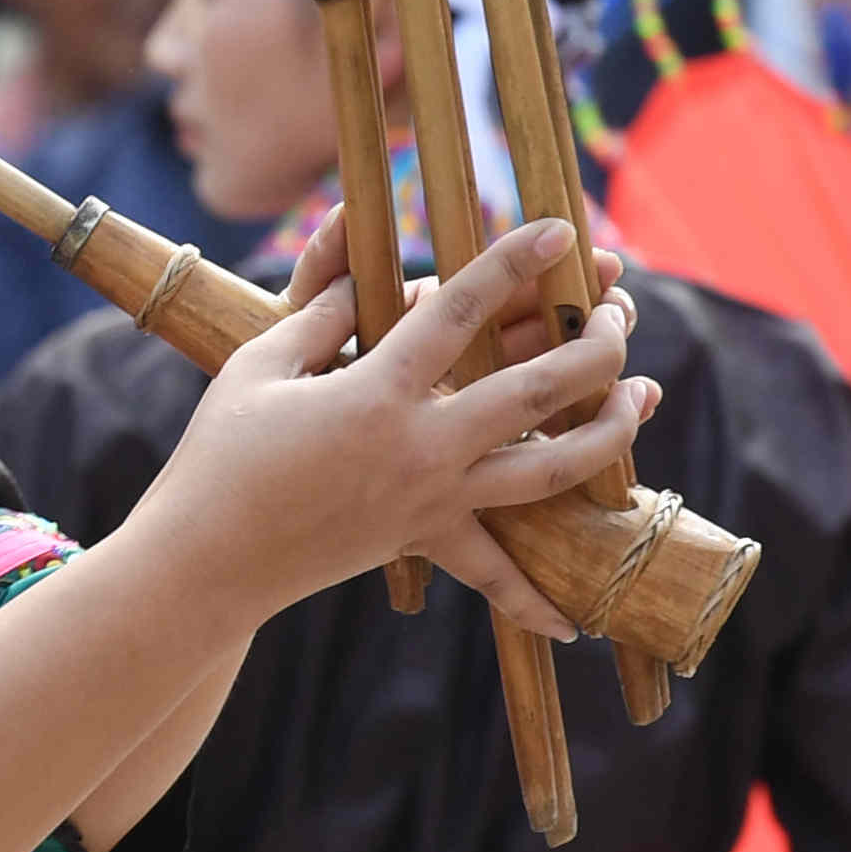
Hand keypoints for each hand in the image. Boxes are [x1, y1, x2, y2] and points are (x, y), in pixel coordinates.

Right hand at [135, 222, 650, 635]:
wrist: (207, 558)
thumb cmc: (220, 452)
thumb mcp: (259, 364)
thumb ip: (321, 314)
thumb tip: (373, 276)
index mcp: (376, 390)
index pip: (459, 309)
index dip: (513, 262)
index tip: (560, 230)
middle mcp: (421, 445)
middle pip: (535, 389)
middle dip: (591, 346)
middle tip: (620, 310)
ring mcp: (431, 500)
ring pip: (547, 470)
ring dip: (606, 431)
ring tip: (643, 394)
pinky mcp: (421, 541)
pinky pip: (492, 574)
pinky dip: (535, 601)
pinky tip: (576, 621)